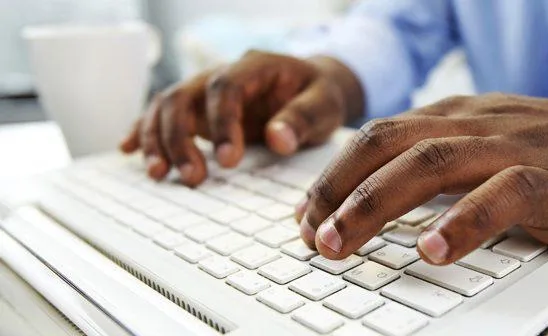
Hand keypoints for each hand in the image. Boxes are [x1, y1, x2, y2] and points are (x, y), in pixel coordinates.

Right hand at [120, 51, 363, 185]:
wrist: (313, 87)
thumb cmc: (320, 95)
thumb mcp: (326, 105)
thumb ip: (304, 119)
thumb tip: (278, 140)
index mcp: (256, 65)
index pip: (226, 86)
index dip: (222, 122)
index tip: (228, 161)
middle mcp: (223, 74)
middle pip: (185, 95)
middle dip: (181, 137)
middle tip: (193, 177)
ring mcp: (206, 90)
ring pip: (166, 105)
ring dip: (157, 139)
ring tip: (159, 174)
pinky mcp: (198, 109)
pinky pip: (162, 114)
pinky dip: (143, 131)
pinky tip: (127, 151)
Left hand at [297, 91, 547, 264]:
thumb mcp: (485, 142)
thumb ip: (436, 163)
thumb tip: (379, 200)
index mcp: (453, 117)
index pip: (376, 138)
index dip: (333, 176)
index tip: (305, 214)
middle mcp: (473, 125)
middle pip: (387, 148)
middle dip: (338, 191)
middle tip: (309, 235)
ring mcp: (511, 148)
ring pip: (429, 164)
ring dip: (375, 206)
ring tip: (340, 243)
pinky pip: (501, 195)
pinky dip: (463, 222)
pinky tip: (434, 251)